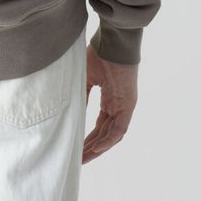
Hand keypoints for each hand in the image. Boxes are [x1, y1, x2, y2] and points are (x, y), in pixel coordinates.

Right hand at [82, 44, 138, 163]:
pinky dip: (108, 140)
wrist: (113, 41)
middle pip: (105, 133)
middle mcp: (118, 105)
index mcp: (109, 98)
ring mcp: (124, 106)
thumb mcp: (85, 78)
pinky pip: (119, 128)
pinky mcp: (129, 104)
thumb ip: (81, 97)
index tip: (76, 148)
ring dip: (99, 147)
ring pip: (112, 134)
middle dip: (92, 147)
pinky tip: (98, 148)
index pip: (100, 125)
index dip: (89, 138)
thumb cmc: (99, 54)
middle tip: (79, 159)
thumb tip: (71, 115)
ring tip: (84, 158)